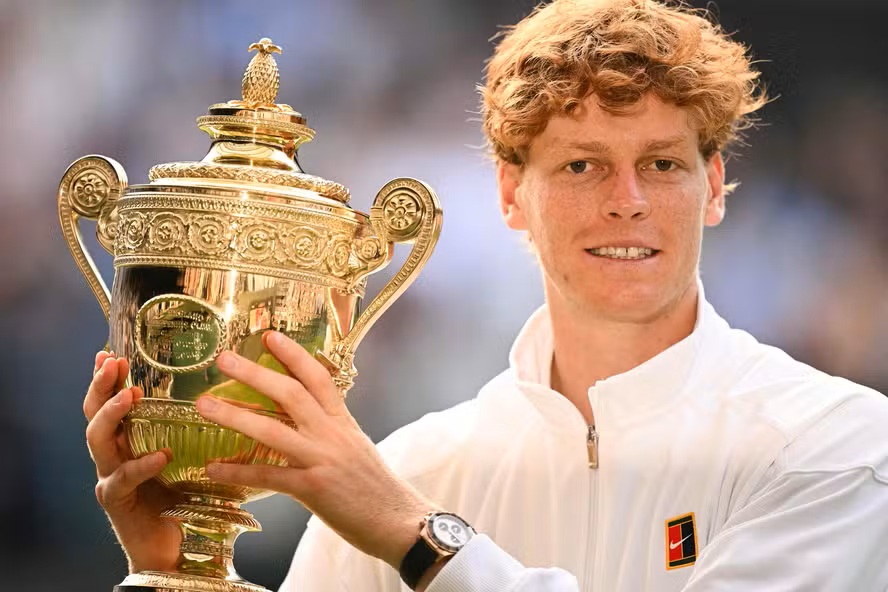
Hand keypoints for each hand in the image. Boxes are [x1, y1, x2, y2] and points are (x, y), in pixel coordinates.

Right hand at [84, 351, 182, 572]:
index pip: (110, 402)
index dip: (107, 378)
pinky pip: (122, 480)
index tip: (110, 352)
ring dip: (111, 415)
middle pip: (94, 414)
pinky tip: (159, 456)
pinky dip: (140, 466)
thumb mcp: (191, 455)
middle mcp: (113, 455)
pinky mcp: (117, 502)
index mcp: (129, 440)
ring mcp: (110, 478)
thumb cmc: (185, 498)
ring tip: (128, 395)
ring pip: (97, 440)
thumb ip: (197, 429)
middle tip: (112, 362)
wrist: (174, 548)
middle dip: (101, 386)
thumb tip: (230, 394)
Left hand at [195, 331, 438, 568]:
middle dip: (255, 373)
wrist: (399, 522)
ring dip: (234, 415)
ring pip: (272, 430)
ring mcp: (322, 460)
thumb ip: (332, 432)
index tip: (270, 336)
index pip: (318, 378)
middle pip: (290, 393)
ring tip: (204, 405)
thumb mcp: (357, 448)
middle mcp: (332, 435)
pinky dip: (238, 472)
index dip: (293, 355)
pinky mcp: (314, 489)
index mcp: (343, 423)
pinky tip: (213, 469)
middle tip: (224, 358)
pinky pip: (269, 476)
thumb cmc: (378, 490)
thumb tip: (309, 422)